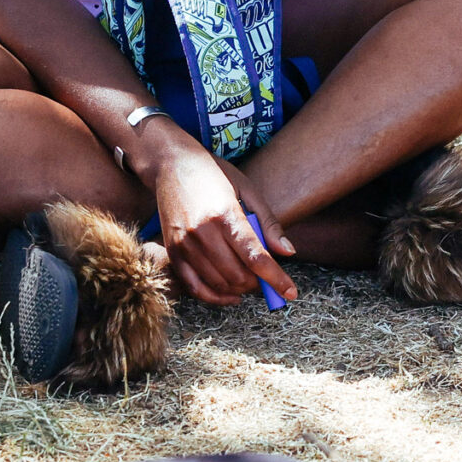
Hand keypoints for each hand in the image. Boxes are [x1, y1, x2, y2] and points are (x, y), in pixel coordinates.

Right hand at [151, 140, 298, 305]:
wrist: (171, 164)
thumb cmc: (214, 174)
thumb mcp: (247, 189)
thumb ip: (268, 223)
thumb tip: (288, 252)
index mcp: (225, 214)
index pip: (254, 256)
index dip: (275, 278)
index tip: (290, 292)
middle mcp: (202, 232)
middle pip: (237, 275)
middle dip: (257, 283)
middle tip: (266, 278)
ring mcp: (184, 244)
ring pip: (218, 284)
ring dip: (239, 290)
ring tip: (249, 281)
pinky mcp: (172, 251)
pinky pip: (195, 287)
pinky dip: (215, 297)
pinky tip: (231, 295)